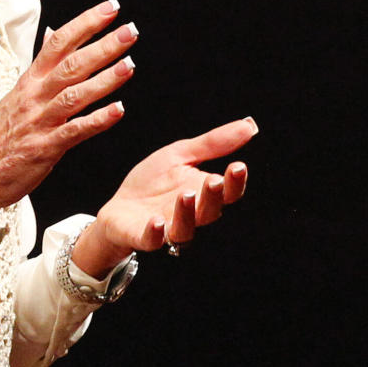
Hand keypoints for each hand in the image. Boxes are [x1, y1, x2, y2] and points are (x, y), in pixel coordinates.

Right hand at [0, 0, 137, 242]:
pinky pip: (75, 130)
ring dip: (105, 79)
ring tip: (129, 66)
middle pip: (71, 64)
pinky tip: (118, 110)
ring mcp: (39, 121)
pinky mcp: (45, 147)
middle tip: (130, 31)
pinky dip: (97, 120)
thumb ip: (40, 65)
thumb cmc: (1, 139)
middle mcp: (34, 97)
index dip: (86, 23)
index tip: (111, 9)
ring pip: (75, 94)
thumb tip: (52, 33)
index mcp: (29, 81)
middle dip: (103, 46)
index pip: (58, 42)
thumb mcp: (17, 94)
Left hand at [71, 117, 257, 275]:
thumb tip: (249, 126)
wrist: (118, 206)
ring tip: (186, 195)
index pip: (227, 192)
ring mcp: (167, 229)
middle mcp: (190, 215)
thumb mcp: (180, 154)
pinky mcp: (143, 237)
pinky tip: (156, 222)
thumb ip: (212, 144)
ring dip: (187, 213)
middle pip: (210, 212)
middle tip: (214, 180)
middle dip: (213, 197)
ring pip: (185, 229)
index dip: (235, 182)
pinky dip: (155, 233)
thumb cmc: (152, 182)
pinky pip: (152, 240)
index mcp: (203, 194)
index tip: (238, 166)